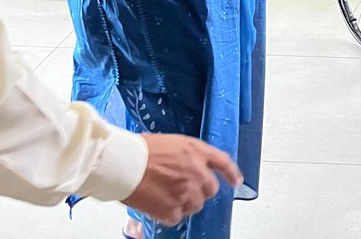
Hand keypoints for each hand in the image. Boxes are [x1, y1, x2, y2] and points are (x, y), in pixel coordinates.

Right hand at [123, 134, 242, 226]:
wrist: (125, 163)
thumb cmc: (142, 150)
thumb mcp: (173, 143)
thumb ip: (189, 156)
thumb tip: (193, 168)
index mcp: (197, 151)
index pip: (223, 162)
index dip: (231, 173)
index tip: (236, 181)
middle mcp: (197, 171)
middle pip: (211, 189)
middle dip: (200, 191)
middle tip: (182, 189)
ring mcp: (187, 191)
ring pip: (196, 205)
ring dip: (185, 203)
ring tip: (166, 195)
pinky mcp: (173, 208)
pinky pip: (178, 217)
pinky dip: (169, 214)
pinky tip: (158, 204)